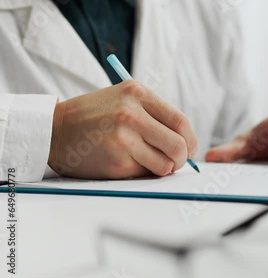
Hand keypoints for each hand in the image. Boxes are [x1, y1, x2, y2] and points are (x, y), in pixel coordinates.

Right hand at [48, 81, 197, 178]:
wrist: (54, 130)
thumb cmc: (94, 115)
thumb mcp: (123, 99)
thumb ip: (154, 114)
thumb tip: (188, 144)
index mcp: (137, 93)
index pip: (180, 121)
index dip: (191, 139)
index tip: (190, 148)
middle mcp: (131, 114)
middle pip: (178, 144)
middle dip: (182, 158)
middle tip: (177, 162)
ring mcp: (123, 138)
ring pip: (166, 164)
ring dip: (164, 168)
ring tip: (150, 162)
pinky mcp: (116, 161)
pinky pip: (145, 173)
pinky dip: (143, 172)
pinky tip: (127, 162)